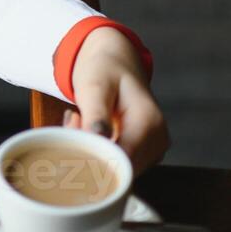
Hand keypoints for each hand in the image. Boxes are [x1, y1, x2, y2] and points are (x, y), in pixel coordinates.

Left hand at [66, 27, 169, 176]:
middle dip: (89, 153)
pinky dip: (98, 152)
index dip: (93, 156)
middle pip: (120, 168)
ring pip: (116, 169)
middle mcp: (157, 141)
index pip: (122, 160)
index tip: (73, 133)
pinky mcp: (143, 154)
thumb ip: (96, 115)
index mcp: (149, 123)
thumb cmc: (104, 70)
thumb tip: (98, 143)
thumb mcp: (95, 86)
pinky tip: (89, 128)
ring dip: (91, 152)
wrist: (115, 62)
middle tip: (74, 120)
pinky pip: (117, 165)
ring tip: (81, 119)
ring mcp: (152, 150)